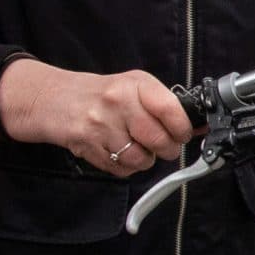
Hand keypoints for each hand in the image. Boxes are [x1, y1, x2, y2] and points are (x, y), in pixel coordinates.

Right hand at [0, 60, 193, 176]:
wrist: (55, 99)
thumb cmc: (102, 94)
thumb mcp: (134, 86)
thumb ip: (164, 103)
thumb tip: (199, 126)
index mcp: (135, 84)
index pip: (170, 110)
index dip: (183, 128)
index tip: (184, 134)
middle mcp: (117, 103)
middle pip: (159, 140)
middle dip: (167, 149)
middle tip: (164, 146)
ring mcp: (100, 126)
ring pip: (141, 159)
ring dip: (145, 159)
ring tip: (137, 147)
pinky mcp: (88, 147)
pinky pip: (121, 169)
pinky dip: (126, 166)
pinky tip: (118, 151)